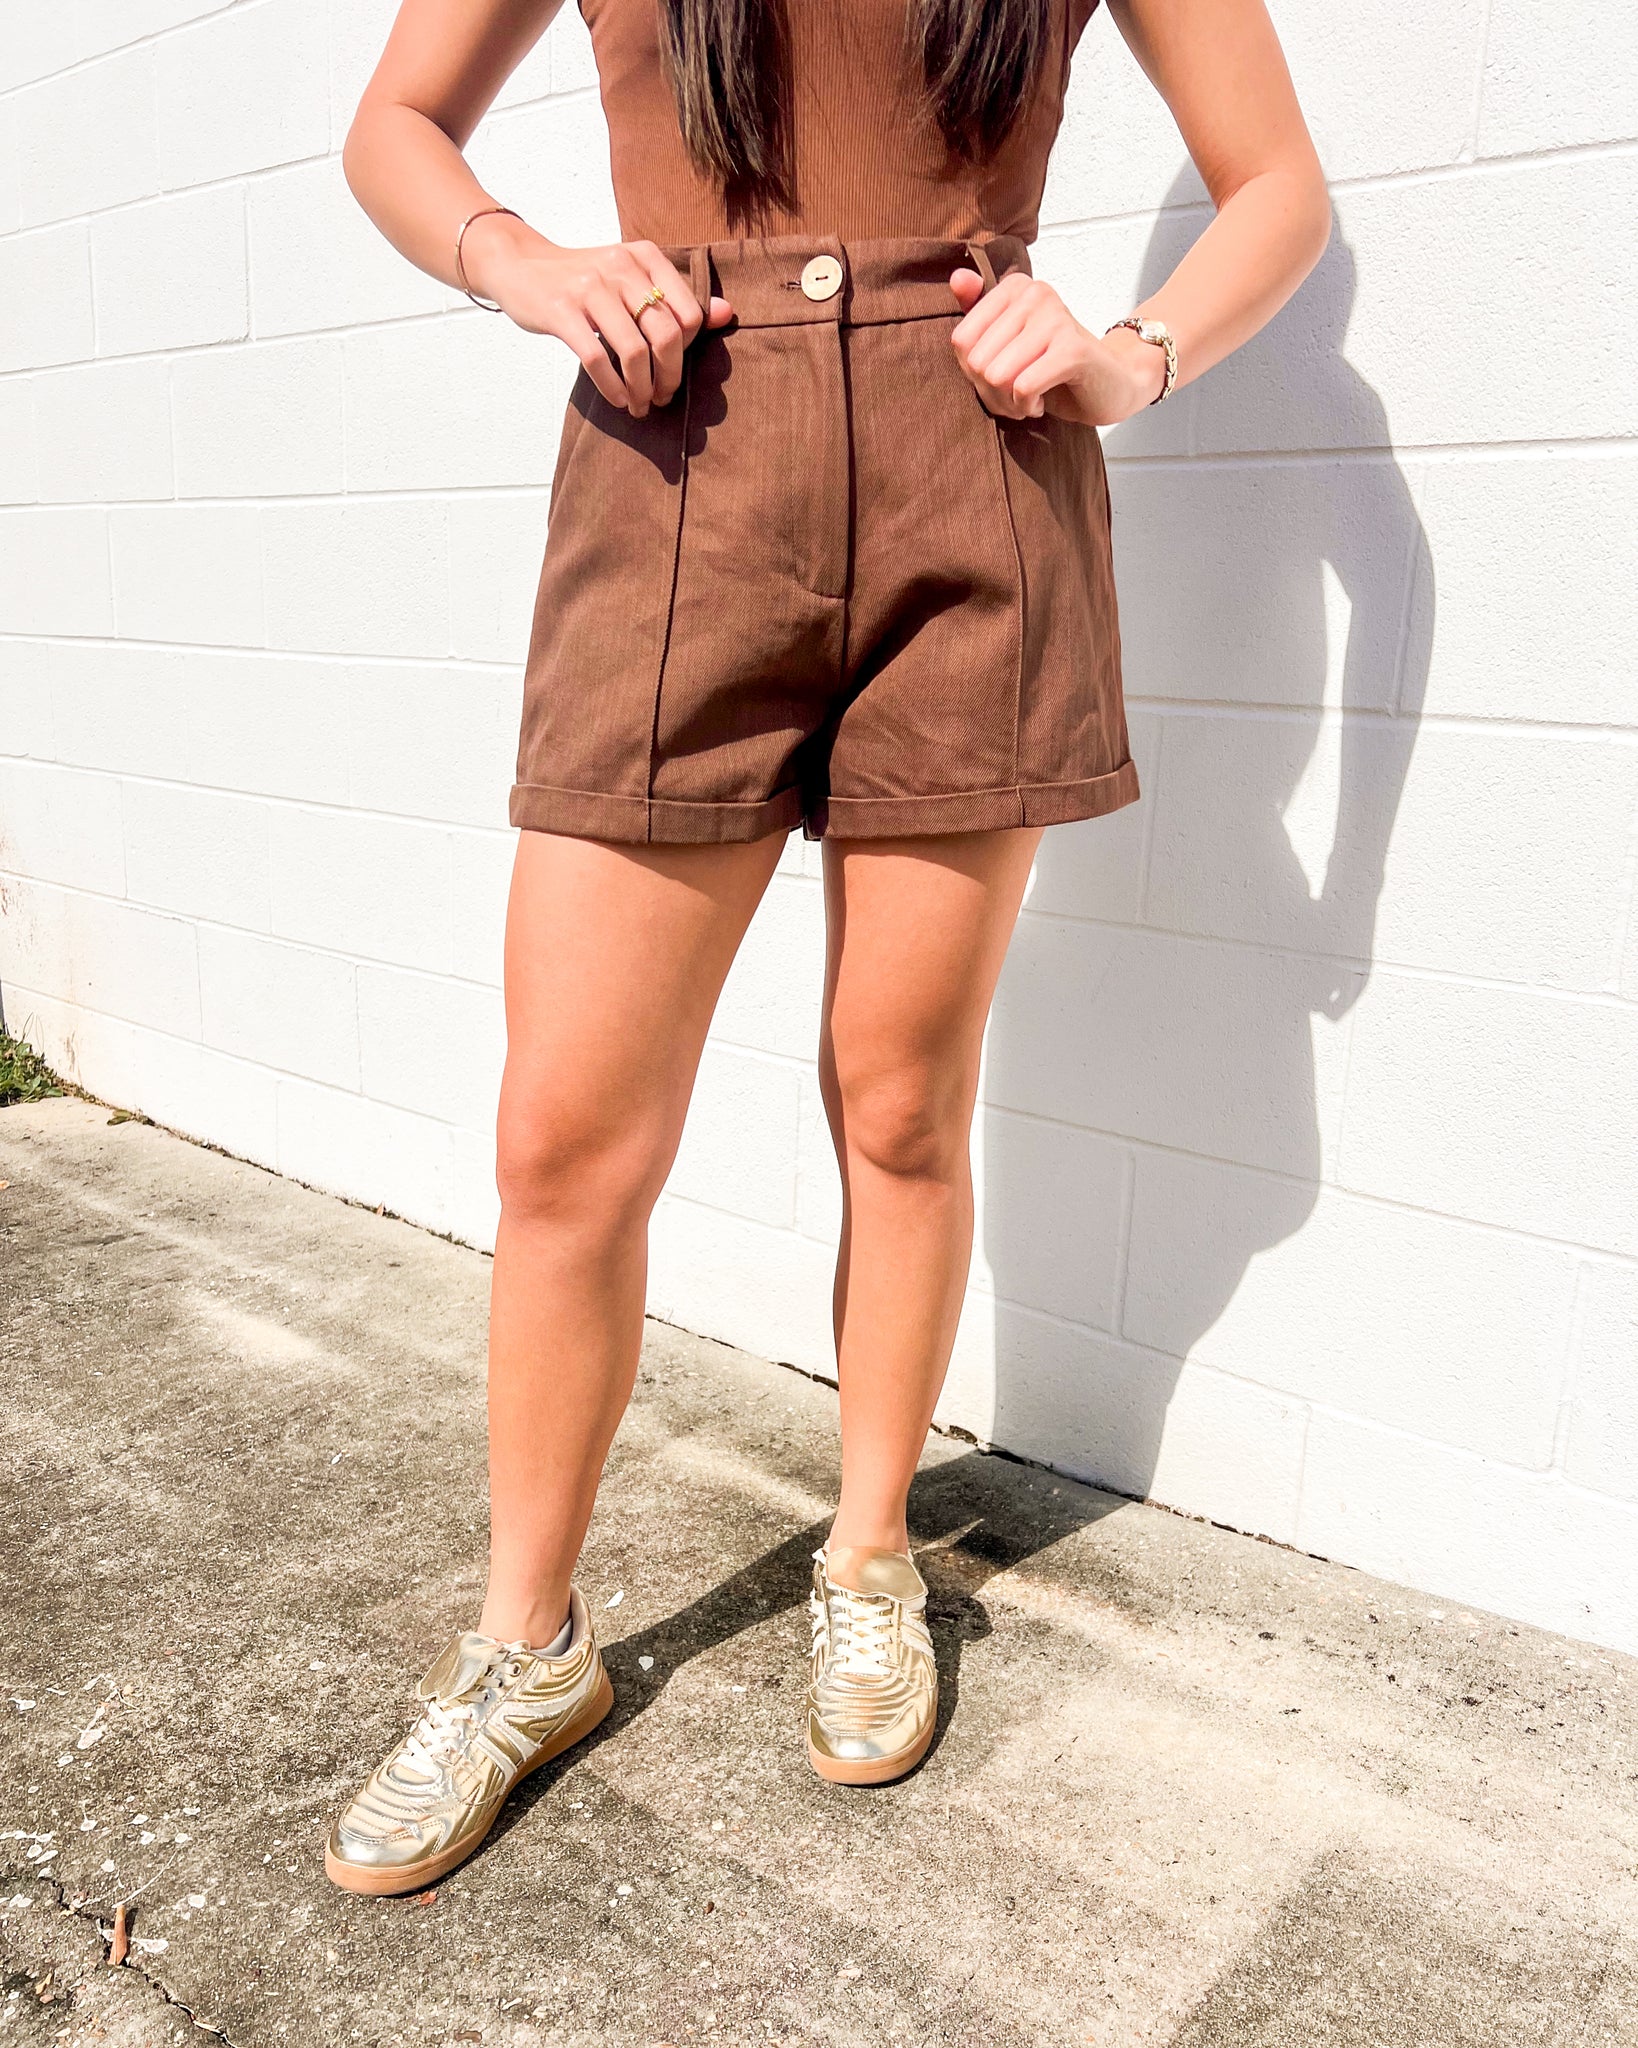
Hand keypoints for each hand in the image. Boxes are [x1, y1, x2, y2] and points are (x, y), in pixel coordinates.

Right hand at [462, 216, 733, 416]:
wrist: (521, 265)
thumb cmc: (584, 281)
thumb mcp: (632, 278)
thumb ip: (677, 297)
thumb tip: (726, 314)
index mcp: (645, 256)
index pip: (690, 314)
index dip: (687, 351)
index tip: (670, 367)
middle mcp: (621, 267)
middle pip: (667, 336)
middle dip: (669, 378)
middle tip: (661, 397)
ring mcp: (589, 287)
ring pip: (634, 352)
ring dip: (641, 389)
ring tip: (638, 404)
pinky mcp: (562, 310)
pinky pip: (597, 360)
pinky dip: (613, 388)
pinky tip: (617, 399)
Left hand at [949, 269, 1165, 424]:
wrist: (1111, 384)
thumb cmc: (1053, 366)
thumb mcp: (1009, 343)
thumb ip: (979, 311)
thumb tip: (956, 277)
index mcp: (1015, 287)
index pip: (961, 340)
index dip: (972, 373)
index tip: (1000, 376)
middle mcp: (1035, 294)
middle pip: (977, 361)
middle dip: (991, 391)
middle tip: (1016, 393)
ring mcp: (1055, 318)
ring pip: (996, 376)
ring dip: (1008, 402)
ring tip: (1029, 399)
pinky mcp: (1072, 349)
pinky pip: (1023, 387)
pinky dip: (1027, 406)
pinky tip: (1041, 402)